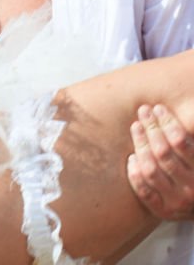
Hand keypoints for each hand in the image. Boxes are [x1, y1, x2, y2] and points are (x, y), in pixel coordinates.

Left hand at [127, 104, 193, 220]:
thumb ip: (189, 139)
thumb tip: (189, 111)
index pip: (181, 142)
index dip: (167, 122)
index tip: (158, 109)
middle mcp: (191, 190)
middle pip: (162, 153)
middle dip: (151, 128)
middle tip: (144, 112)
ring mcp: (176, 203)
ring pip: (150, 169)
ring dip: (140, 144)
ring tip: (136, 127)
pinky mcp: (162, 211)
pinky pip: (143, 191)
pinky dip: (134, 172)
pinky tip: (132, 157)